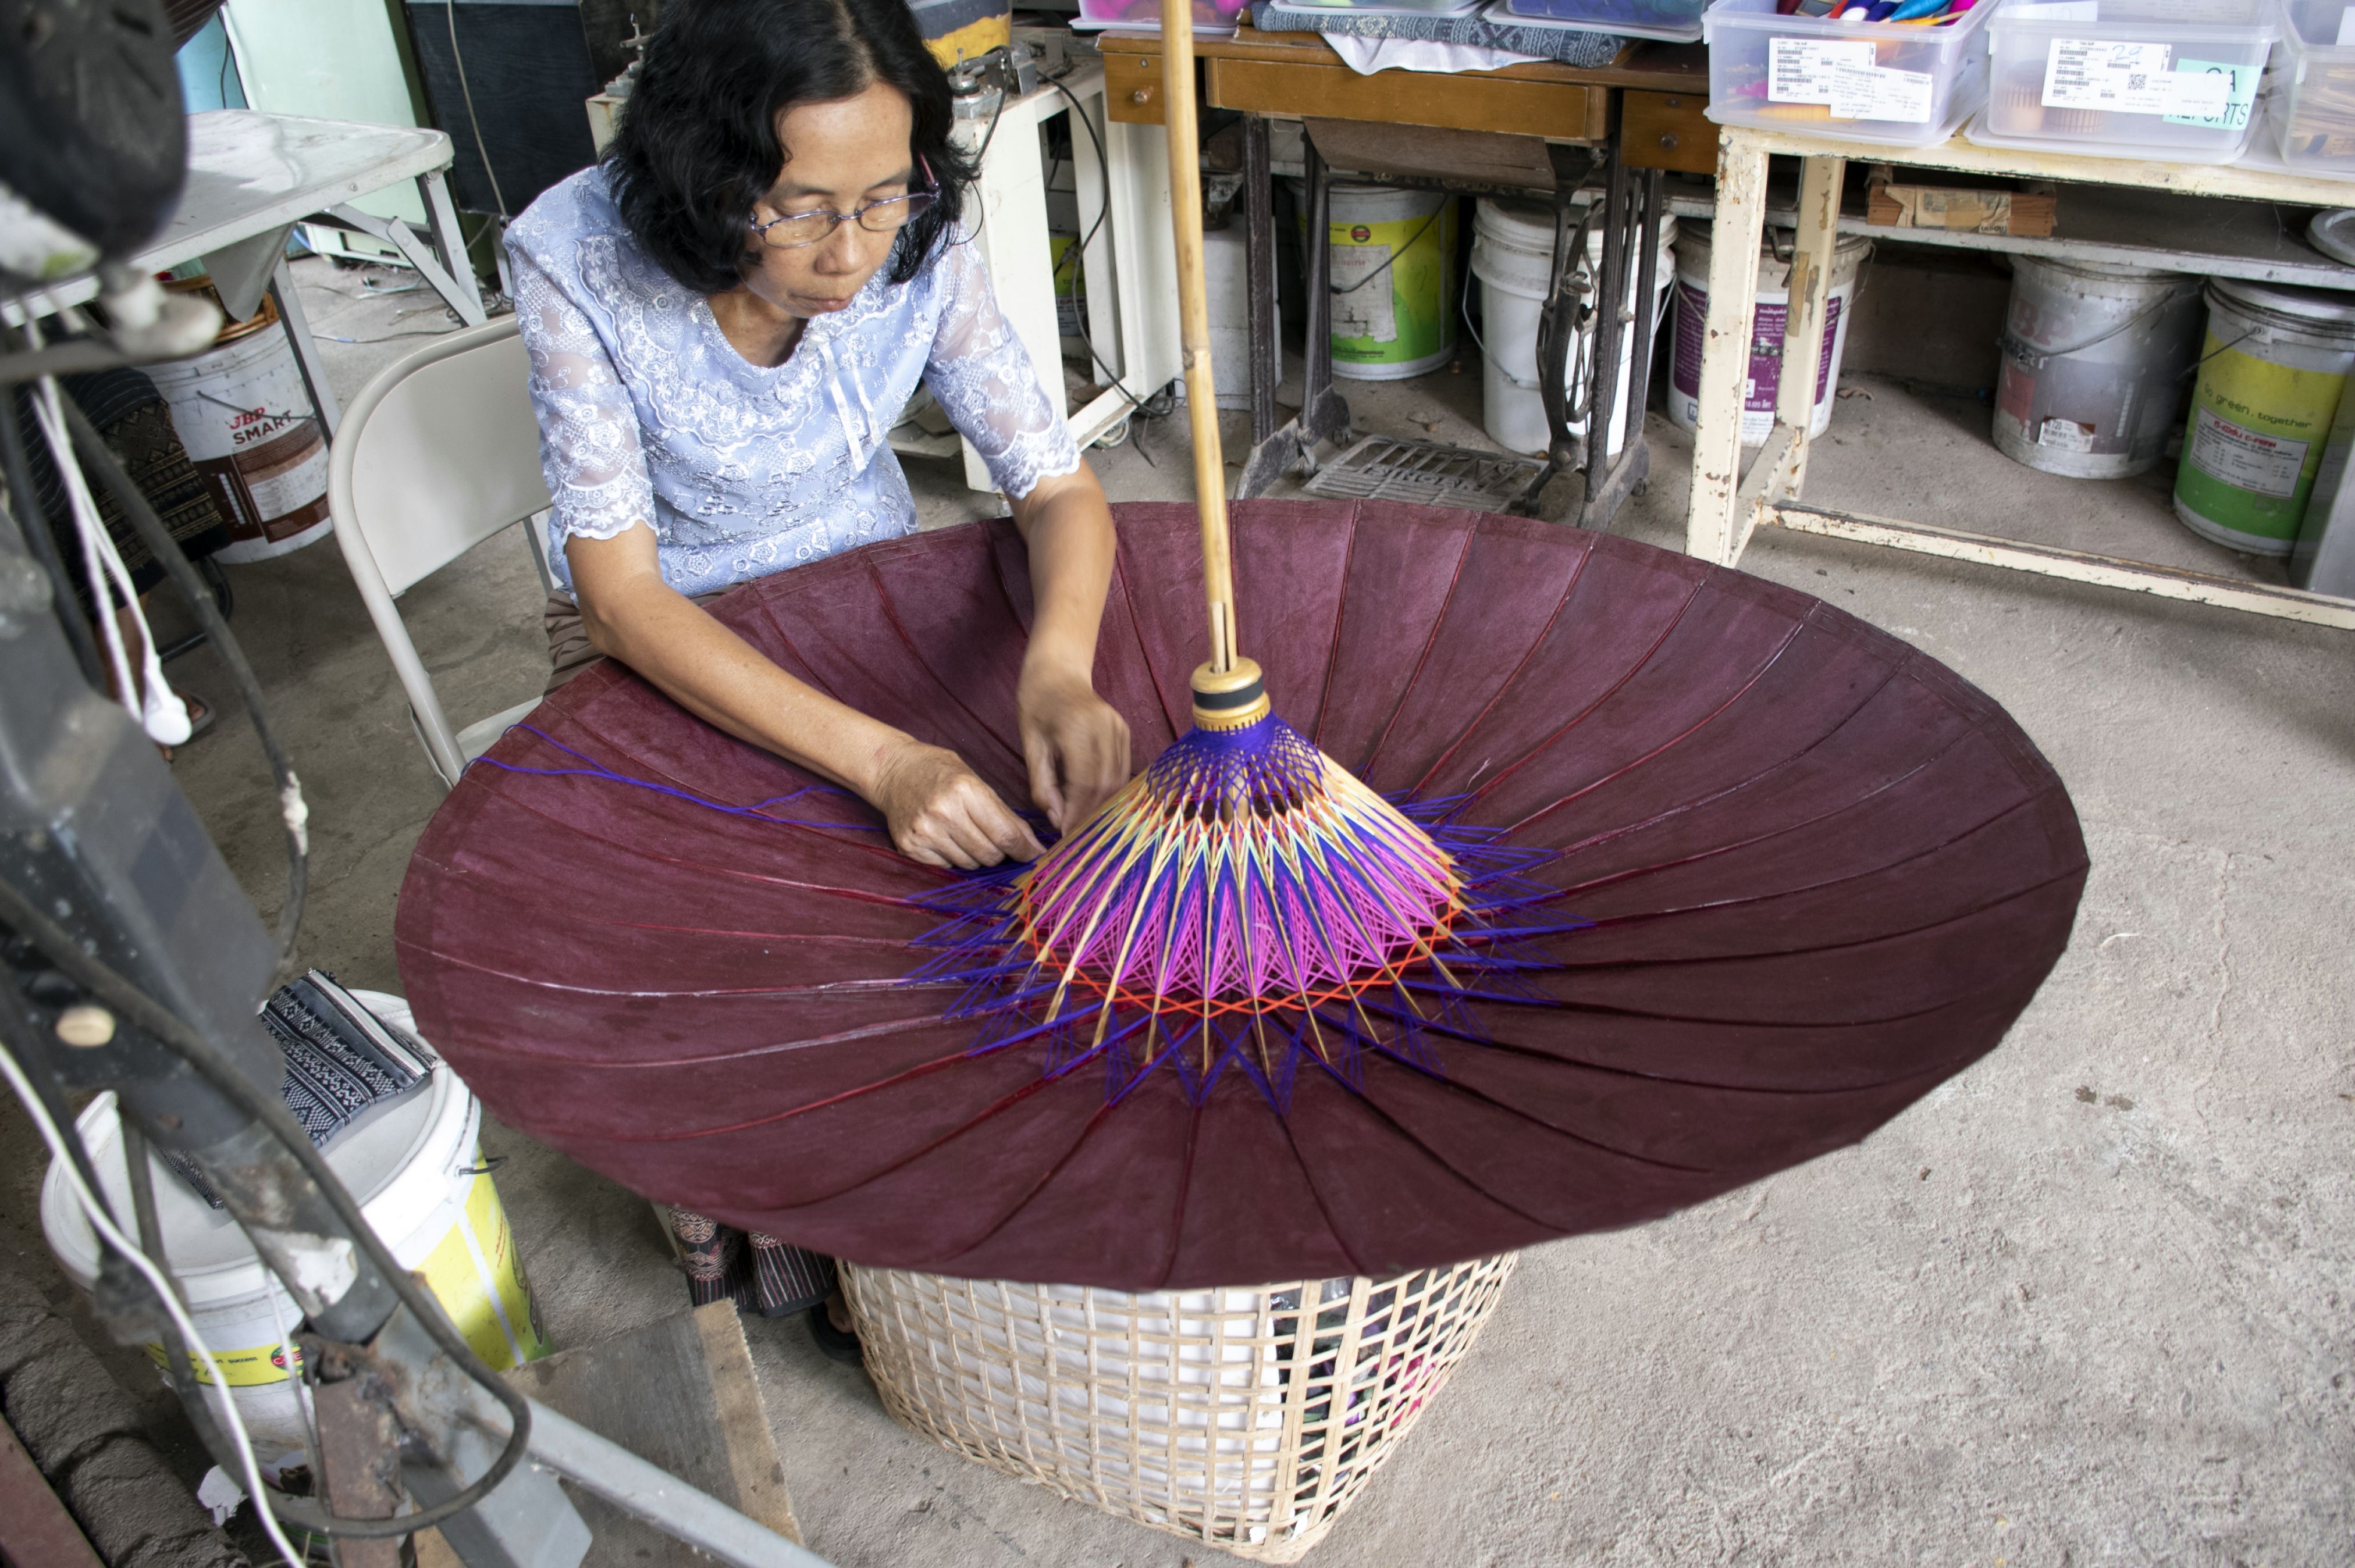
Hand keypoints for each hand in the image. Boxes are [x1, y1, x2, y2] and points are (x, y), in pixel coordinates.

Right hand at [870, 739, 1043, 869]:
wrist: (893, 771)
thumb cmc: (939, 772)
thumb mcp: (976, 781)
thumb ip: (1004, 813)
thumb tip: (1031, 845)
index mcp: (965, 790)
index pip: (1005, 834)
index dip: (1024, 850)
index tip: (1034, 856)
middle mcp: (943, 812)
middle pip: (989, 854)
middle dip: (1000, 852)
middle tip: (994, 840)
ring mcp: (924, 832)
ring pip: (969, 864)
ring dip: (976, 856)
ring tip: (965, 834)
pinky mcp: (909, 847)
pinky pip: (946, 866)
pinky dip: (953, 858)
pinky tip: (945, 838)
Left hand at [1018, 657, 1131, 832]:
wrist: (1059, 672)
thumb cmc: (1037, 706)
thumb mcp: (1030, 746)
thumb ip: (1042, 784)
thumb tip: (1058, 820)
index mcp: (1078, 729)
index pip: (1085, 783)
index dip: (1078, 814)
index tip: (1066, 836)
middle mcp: (1106, 728)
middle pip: (1106, 785)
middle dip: (1091, 815)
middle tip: (1076, 837)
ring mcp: (1120, 729)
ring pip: (1118, 782)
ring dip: (1102, 807)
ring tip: (1084, 825)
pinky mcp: (1126, 732)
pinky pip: (1122, 771)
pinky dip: (1109, 792)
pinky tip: (1094, 804)